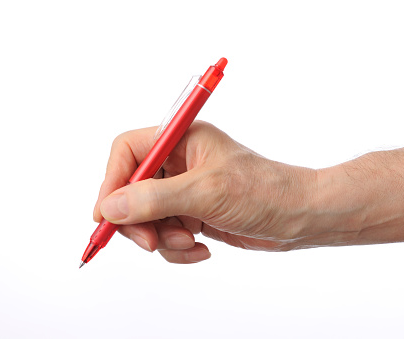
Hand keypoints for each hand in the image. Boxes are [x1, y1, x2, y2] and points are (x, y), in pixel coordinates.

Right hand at [93, 121, 318, 262]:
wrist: (299, 216)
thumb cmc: (264, 191)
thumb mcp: (205, 193)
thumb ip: (154, 199)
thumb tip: (110, 207)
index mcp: (181, 139)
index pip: (127, 151)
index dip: (111, 181)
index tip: (105, 215)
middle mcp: (179, 162)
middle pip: (131, 190)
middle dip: (139, 220)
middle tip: (150, 242)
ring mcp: (184, 190)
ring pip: (147, 218)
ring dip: (163, 238)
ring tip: (190, 241)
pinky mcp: (192, 214)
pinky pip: (166, 234)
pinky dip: (178, 247)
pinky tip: (201, 249)